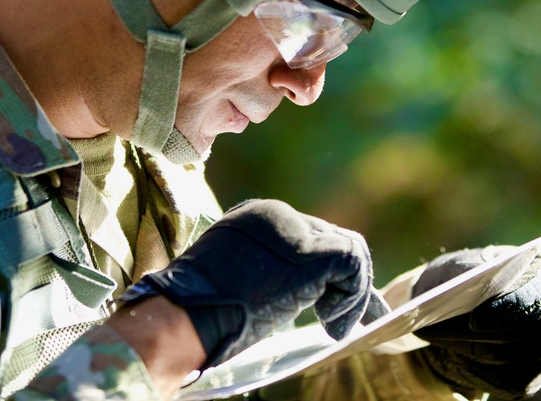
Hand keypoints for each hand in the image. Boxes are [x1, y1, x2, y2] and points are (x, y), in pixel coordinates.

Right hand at [120, 199, 373, 367]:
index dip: (323, 272)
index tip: (326, 306)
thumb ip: (266, 272)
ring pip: (348, 250)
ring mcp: (295, 228)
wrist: (187, 313)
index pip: (305, 236)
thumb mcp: (234, 279)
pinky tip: (329, 322)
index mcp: (254, 217)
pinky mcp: (311, 250)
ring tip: (333, 326)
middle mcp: (276, 214)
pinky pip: (353, 264)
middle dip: (345, 281)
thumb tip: (304, 291)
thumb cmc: (199, 310)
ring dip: (351, 293)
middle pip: (330, 241)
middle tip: (340, 320)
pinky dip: (353, 296)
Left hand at [411, 246, 540, 399]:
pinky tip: (453, 349)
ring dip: (462, 347)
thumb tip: (466, 285)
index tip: (476, 321)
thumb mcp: (462, 264)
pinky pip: (498, 380)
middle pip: (522, 334)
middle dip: (472, 333)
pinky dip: (468, 366)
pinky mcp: (530, 379)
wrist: (462, 306)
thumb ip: (468, 270)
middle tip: (429, 328)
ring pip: (505, 359)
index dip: (512, 308)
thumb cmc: (466, 277)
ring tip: (432, 333)